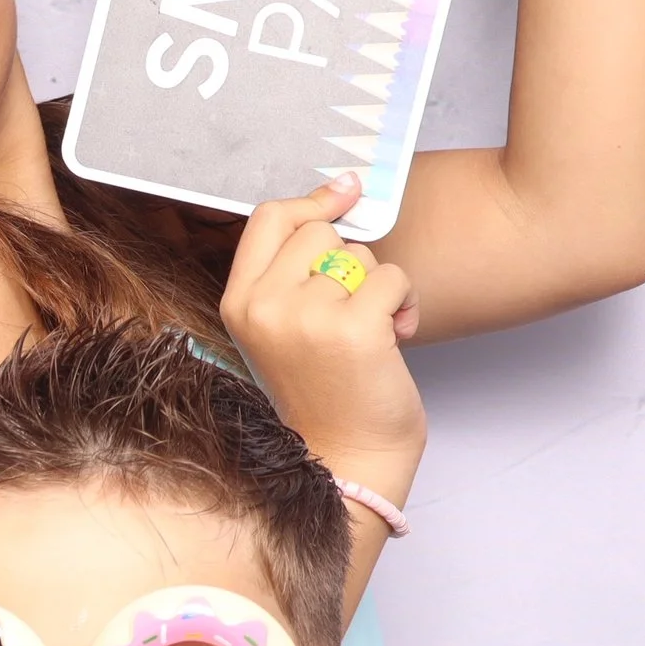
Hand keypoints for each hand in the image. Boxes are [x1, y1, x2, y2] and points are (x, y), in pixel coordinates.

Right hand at [221, 177, 426, 470]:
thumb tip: (342, 190)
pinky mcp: (352, 329)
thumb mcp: (284, 326)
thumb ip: (294, 270)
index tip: (345, 193)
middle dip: (348, 260)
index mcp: (239, 303)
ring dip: (379, 285)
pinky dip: (405, 302)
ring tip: (374, 327)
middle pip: (319, 232)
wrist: (347, 455)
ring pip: (358, 255)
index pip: (268, 218)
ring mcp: (305, 317)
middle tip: (352, 306)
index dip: (311, 201)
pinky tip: (396, 336)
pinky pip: (392, 278)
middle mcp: (264, 306)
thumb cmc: (325, 389)